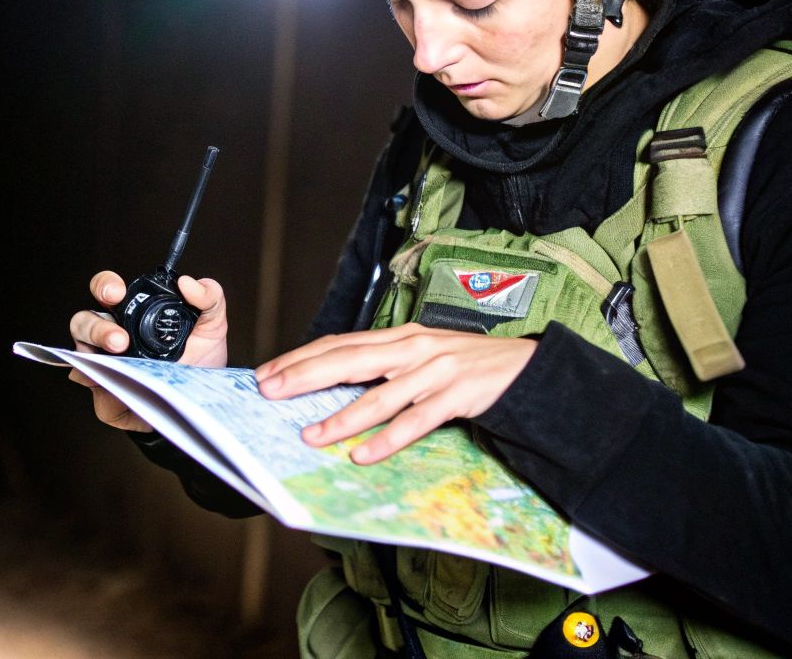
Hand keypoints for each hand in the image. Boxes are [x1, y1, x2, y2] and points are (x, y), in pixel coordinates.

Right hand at [68, 270, 228, 432]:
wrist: (199, 401)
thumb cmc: (199, 362)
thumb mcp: (212, 327)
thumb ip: (209, 298)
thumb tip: (189, 283)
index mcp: (132, 314)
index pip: (107, 291)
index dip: (106, 286)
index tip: (117, 293)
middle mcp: (111, 335)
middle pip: (83, 321)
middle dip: (95, 327)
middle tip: (119, 340)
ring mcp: (104, 365)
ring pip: (80, 352)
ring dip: (95, 354)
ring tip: (119, 356)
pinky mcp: (104, 396)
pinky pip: (95, 391)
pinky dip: (100, 387)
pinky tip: (111, 386)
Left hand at [254, 324, 536, 463]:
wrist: (525, 369)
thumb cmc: (464, 367)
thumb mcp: (419, 357)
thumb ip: (383, 365)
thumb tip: (334, 384)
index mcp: (398, 337)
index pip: (339, 344)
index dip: (301, 357)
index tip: (266, 373)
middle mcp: (412, 348)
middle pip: (349, 360)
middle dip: (305, 376)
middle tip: (270, 391)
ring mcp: (435, 371)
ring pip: (380, 395)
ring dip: (342, 418)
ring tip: (311, 435)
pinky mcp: (457, 395)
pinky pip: (417, 421)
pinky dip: (389, 439)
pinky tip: (364, 454)